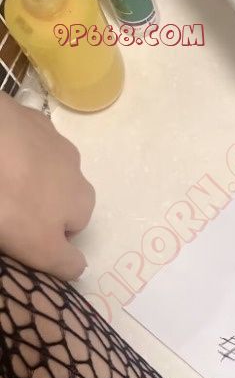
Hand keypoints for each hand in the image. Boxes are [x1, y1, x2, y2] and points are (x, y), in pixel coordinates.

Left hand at [0, 92, 94, 279]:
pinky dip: (5, 147)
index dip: (46, 235)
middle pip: (56, 192)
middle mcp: (75, 165)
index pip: (72, 227)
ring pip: (37, 163)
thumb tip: (80, 267)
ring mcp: (48, 135)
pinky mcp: (18, 110)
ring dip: (20, 172)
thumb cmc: (14, 202)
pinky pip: (15, 136)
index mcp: (84, 199)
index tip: (21, 237)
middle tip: (6, 210)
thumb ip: (67, 264)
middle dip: (36, 201)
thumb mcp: (42, 250)